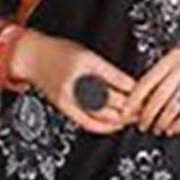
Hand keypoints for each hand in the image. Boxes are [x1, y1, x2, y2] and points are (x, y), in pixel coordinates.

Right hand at [8, 29, 135, 134]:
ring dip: (122, 118)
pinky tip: (116, 125)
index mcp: (85, 63)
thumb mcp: (87, 54)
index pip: (118, 79)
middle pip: (113, 100)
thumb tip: (133, 86)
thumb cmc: (58, 52)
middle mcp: (77, 82)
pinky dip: (105, 127)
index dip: (136, 89)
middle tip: (146, 106)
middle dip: (132, 106)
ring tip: (134, 116)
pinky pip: (89, 123)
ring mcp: (70, 97)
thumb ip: (108, 71)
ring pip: (103, 115)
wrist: (31, 58)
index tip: (148, 91)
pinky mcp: (65, 108)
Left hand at [122, 43, 179, 134]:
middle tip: (142, 124)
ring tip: (157, 128)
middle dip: (148, 114)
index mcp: (172, 58)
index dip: (134, 99)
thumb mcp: (176, 56)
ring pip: (174, 106)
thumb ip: (161, 72)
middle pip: (159, 96)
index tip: (127, 110)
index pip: (147, 81)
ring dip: (162, 121)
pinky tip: (173, 128)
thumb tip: (142, 93)